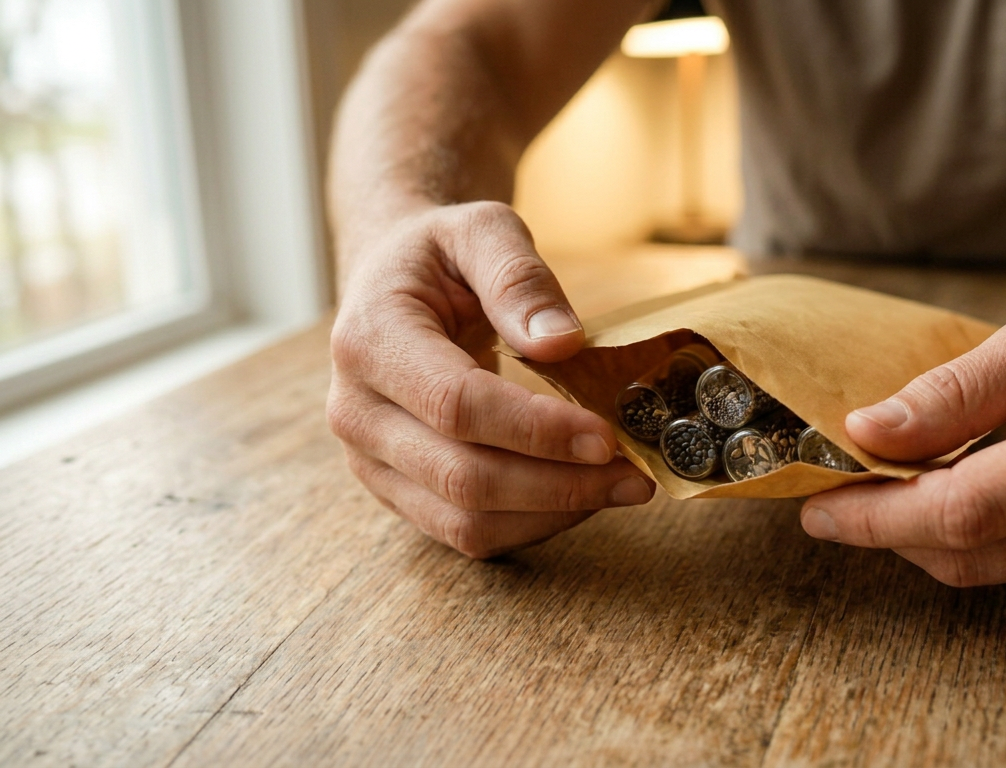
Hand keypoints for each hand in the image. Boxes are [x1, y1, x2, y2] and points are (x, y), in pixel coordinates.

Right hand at [327, 202, 653, 557]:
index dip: (536, 430)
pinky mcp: (397, 490)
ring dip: (553, 514)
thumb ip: (519, 278)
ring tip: (622, 487)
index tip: (607, 436)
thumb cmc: (439, 255)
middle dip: (560, 485)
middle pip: (464, 477)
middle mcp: (356, 412)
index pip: (457, 405)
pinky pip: (466, 532)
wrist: (389, 281)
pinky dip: (533, 524)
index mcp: (370, 340)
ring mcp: (371, 460)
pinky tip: (582, 496)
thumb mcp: (480, 230)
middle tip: (636, 474)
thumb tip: (561, 342)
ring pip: (466, 522)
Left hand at [801, 303, 1005, 608]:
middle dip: (891, 530)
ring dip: (935, 536)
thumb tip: (867, 431)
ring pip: (989, 574)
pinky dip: (988, 546)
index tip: (819, 508)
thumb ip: (949, 393)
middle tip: (846, 495)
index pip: (962, 511)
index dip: (878, 517)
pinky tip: (995, 500)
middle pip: (967, 556)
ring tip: (919, 484)